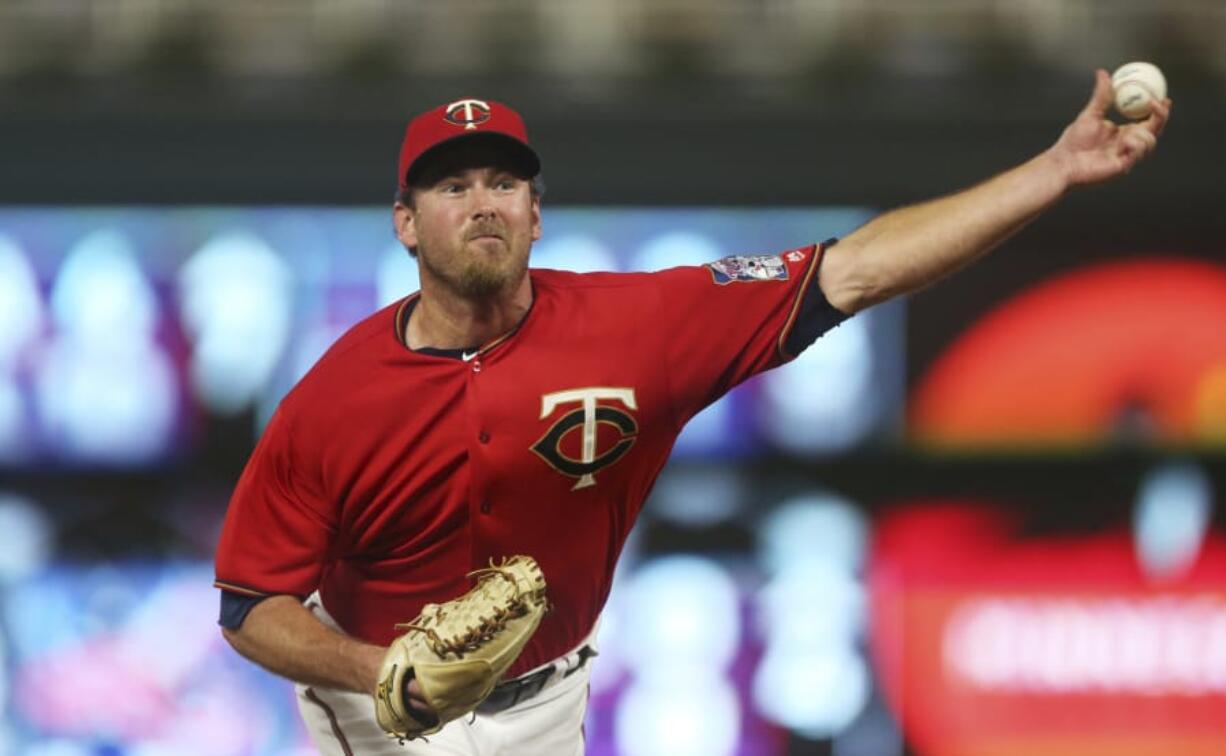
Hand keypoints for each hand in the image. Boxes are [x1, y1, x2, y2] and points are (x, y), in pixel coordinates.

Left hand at [1048, 69, 1170, 187]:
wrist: (1062, 162)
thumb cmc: (1073, 142)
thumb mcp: (1090, 114)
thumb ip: (1100, 95)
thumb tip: (1102, 73)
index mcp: (1124, 133)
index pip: (1148, 121)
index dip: (1159, 111)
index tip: (1164, 97)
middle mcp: (1129, 145)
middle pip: (1155, 131)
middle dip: (1161, 117)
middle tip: (1157, 104)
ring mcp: (1127, 157)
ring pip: (1149, 142)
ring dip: (1143, 133)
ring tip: (1127, 133)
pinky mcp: (1123, 168)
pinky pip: (1138, 154)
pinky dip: (1135, 145)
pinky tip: (1124, 143)